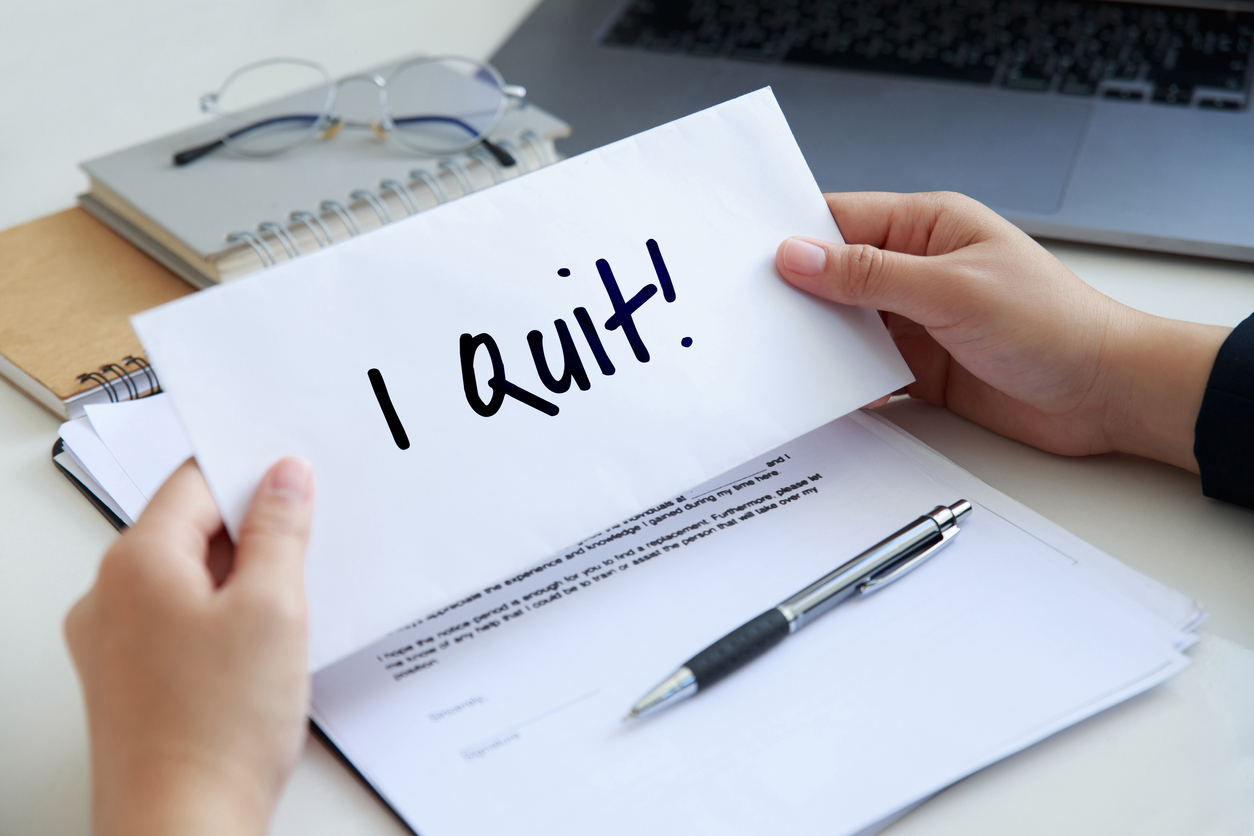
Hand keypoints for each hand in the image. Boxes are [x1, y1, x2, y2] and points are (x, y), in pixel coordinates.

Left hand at [66, 457, 314, 835]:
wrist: (183, 828)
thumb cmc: (216, 729)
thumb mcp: (273, 608)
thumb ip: (280, 530)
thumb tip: (283, 478)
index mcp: (136, 563)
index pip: (195, 483)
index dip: (252, 475)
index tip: (296, 483)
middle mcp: (110, 597)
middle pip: (191, 531)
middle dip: (253, 534)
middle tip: (306, 553)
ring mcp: (115, 643)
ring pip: (190, 580)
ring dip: (243, 583)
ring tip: (287, 616)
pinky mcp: (131, 681)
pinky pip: (181, 624)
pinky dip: (223, 624)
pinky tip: (261, 654)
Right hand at [776, 192, 1229, 471]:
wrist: (1107, 395)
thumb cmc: (1055, 324)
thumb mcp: (953, 290)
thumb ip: (871, 275)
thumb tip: (798, 255)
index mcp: (928, 226)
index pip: (842, 220)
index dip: (793, 237)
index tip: (746, 258)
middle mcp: (917, 269)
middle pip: (834, 276)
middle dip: (796, 295)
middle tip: (749, 314)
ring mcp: (916, 321)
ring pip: (843, 326)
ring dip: (817, 343)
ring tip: (777, 357)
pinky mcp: (919, 368)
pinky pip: (863, 371)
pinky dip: (843, 383)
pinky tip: (824, 393)